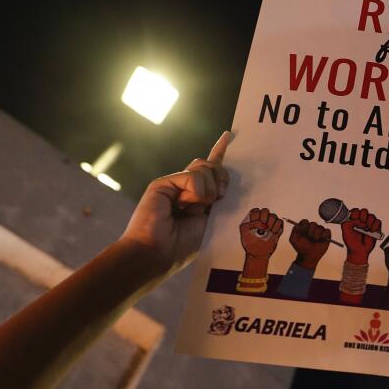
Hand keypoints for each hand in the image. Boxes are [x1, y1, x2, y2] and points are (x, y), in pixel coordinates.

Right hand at [120, 131, 231, 274]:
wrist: (159, 252)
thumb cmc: (184, 244)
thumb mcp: (211, 220)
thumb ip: (216, 199)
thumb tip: (221, 180)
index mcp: (198, 197)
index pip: (211, 170)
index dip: (219, 152)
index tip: (229, 136)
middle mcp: (186, 188)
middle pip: (212, 166)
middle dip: (221, 179)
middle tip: (216, 200)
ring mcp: (174, 185)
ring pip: (204, 168)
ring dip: (207, 191)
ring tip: (193, 210)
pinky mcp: (163, 183)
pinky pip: (192, 176)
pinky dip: (195, 191)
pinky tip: (183, 205)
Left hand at [240, 207, 283, 258]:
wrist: (258, 253)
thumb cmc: (249, 242)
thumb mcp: (244, 232)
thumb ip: (251, 224)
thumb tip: (264, 225)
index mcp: (253, 218)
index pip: (256, 210)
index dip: (256, 217)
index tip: (254, 227)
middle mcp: (262, 218)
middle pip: (265, 210)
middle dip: (264, 219)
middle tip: (261, 230)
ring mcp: (270, 222)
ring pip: (273, 216)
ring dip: (270, 225)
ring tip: (267, 232)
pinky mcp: (277, 227)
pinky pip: (279, 222)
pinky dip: (276, 228)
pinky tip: (273, 233)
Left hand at [288, 219, 331, 269]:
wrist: (308, 256)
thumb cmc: (301, 248)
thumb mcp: (293, 239)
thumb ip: (294, 230)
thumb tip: (299, 223)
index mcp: (304, 227)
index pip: (305, 221)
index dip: (304, 226)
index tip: (303, 233)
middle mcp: (312, 227)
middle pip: (313, 223)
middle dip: (311, 232)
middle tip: (309, 238)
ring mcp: (320, 231)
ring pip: (320, 227)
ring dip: (317, 235)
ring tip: (314, 241)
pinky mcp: (326, 235)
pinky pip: (327, 231)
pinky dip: (324, 235)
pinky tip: (321, 240)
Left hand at [341, 207, 380, 264]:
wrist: (359, 251)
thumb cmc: (351, 242)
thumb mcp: (345, 231)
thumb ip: (347, 222)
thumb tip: (357, 220)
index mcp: (353, 219)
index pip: (355, 210)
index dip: (355, 215)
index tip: (354, 222)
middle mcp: (361, 220)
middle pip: (364, 211)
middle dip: (362, 217)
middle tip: (361, 225)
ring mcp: (369, 223)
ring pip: (372, 216)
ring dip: (369, 223)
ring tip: (366, 230)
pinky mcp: (376, 227)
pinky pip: (378, 221)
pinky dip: (375, 226)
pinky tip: (371, 231)